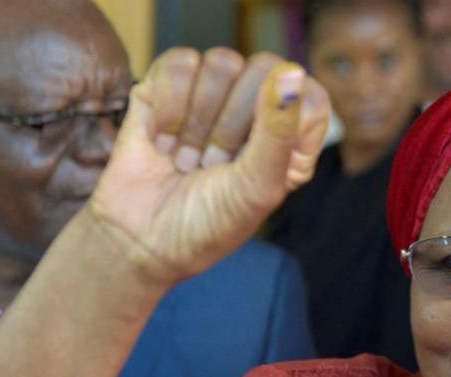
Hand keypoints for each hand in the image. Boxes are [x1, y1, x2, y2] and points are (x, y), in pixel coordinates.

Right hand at [88, 48, 329, 285]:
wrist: (140, 240)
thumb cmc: (208, 224)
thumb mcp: (256, 188)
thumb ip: (279, 131)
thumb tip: (293, 72)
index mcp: (289, 139)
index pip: (310, 95)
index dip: (285, 119)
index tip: (257, 157)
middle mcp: (255, 110)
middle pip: (263, 69)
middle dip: (232, 125)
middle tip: (212, 166)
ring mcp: (212, 93)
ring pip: (221, 62)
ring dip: (198, 120)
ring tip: (186, 159)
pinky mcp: (166, 85)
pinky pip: (179, 63)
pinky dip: (168, 109)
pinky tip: (162, 142)